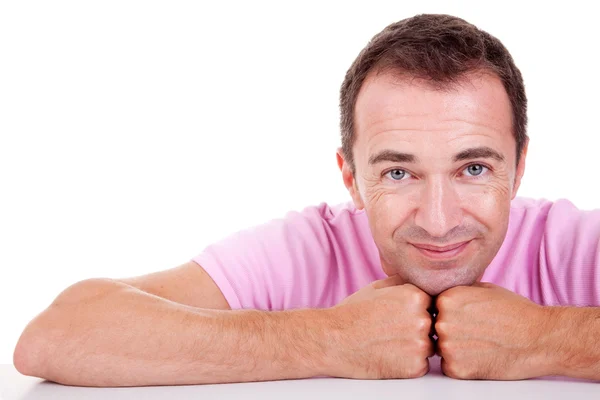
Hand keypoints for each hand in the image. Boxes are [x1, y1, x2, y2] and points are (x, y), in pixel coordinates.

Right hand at [326, 274, 434, 378]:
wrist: (334, 340)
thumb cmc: (353, 312)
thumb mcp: (378, 286)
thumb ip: (404, 282)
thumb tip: (421, 277)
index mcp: (416, 296)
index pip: (432, 302)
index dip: (417, 309)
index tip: (399, 314)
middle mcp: (423, 319)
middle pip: (433, 324)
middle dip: (418, 327)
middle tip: (393, 329)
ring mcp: (420, 344)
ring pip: (430, 345)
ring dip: (415, 345)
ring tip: (390, 342)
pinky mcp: (415, 367)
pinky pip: (422, 364)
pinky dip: (409, 363)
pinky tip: (389, 355)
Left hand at [434, 282, 548, 379]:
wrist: (541, 339)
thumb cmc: (516, 312)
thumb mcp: (484, 289)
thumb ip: (459, 292)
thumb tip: (443, 295)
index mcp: (447, 299)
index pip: (433, 308)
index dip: (448, 314)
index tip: (466, 318)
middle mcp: (442, 321)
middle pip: (435, 329)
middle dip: (450, 331)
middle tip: (475, 333)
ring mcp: (448, 346)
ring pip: (441, 349)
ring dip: (455, 349)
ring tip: (481, 344)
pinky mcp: (456, 369)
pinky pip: (449, 367)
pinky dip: (462, 365)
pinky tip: (482, 357)